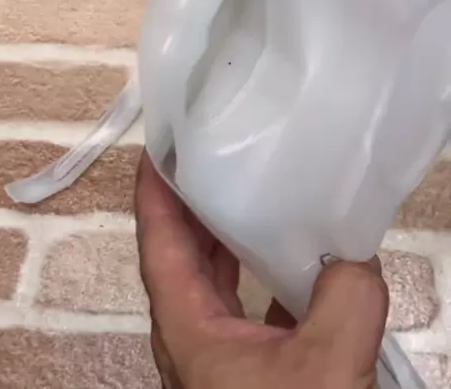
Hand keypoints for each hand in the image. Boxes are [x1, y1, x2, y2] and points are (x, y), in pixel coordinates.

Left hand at [136, 153, 387, 388]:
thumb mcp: (328, 365)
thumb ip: (346, 298)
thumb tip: (352, 256)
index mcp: (186, 327)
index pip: (157, 241)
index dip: (154, 189)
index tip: (162, 142)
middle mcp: (192, 336)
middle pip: (181, 253)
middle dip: (194, 200)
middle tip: (218, 150)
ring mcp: (218, 356)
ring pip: (214, 280)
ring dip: (230, 236)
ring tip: (256, 190)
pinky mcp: (249, 372)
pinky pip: (248, 306)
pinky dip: (265, 274)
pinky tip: (299, 261)